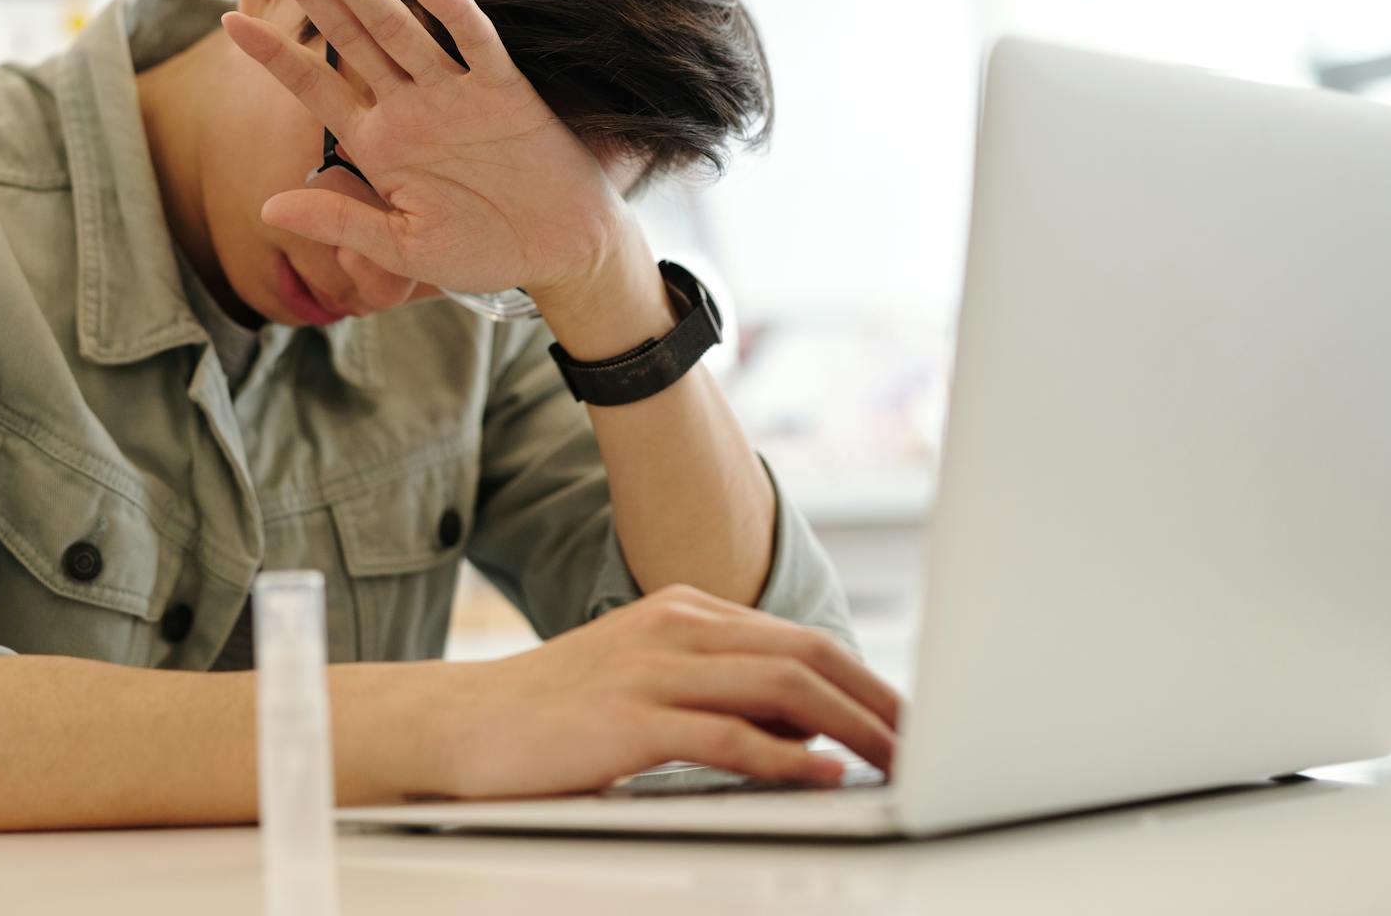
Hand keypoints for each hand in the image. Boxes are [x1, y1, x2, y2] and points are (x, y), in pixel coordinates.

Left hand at [221, 0, 628, 301]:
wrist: (560, 252)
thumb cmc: (483, 250)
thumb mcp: (401, 247)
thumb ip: (339, 222)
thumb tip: (265, 210)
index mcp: (379, 142)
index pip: (315, 87)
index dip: (275, 54)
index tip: (230, 22)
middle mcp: (410, 106)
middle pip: (350, 38)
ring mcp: (456, 94)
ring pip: (399, 28)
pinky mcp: (505, 92)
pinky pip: (477, 44)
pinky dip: (456, 16)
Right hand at [416, 585, 903, 798]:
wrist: (462, 725)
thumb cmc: (554, 716)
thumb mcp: (644, 685)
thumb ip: (718, 693)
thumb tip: (810, 730)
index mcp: (682, 612)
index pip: (798, 637)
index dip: (865, 678)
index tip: (910, 718)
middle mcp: (674, 628)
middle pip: (804, 653)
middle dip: (876, 699)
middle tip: (928, 742)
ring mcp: (652, 669)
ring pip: (780, 686)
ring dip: (852, 727)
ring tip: (898, 762)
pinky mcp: (630, 718)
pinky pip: (729, 735)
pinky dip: (787, 757)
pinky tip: (824, 777)